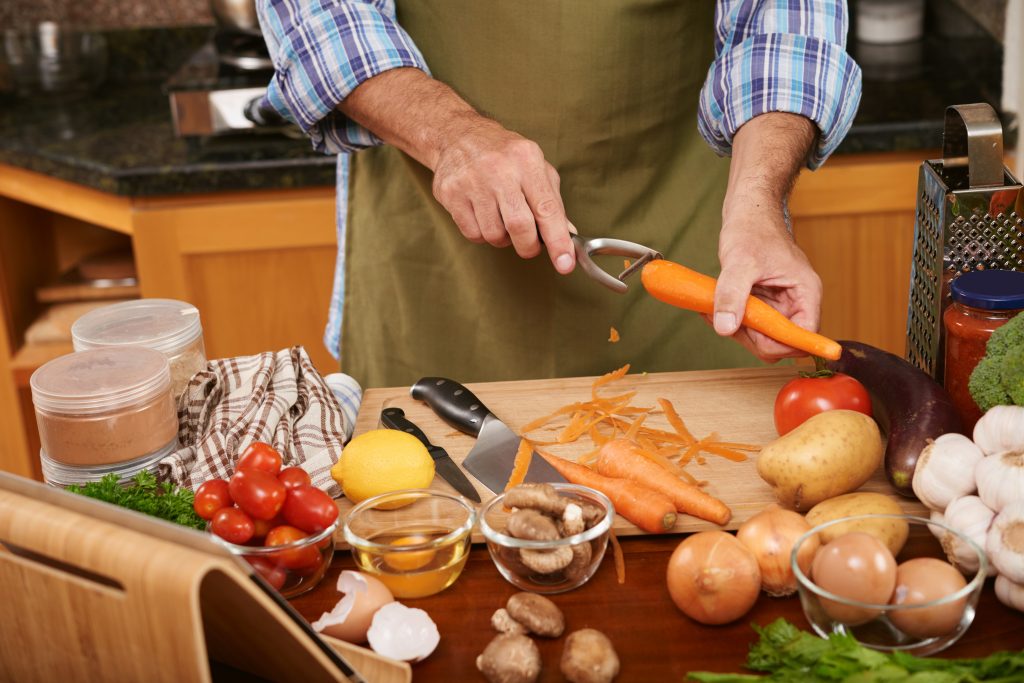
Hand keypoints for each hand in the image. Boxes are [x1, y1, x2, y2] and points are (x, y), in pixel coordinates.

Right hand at [431, 114, 574, 273]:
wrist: (458, 135)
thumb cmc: (504, 154)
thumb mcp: (535, 166)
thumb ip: (552, 201)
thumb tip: (568, 234)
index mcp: (526, 160)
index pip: (547, 209)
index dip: (558, 241)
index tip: (565, 264)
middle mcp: (499, 170)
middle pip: (520, 227)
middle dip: (529, 246)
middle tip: (529, 245)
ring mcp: (472, 182)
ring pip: (494, 235)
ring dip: (503, 238)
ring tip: (501, 218)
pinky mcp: (451, 194)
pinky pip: (473, 234)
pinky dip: (482, 233)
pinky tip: (483, 215)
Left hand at [711, 112, 820, 360]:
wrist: (748, 211)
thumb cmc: (751, 228)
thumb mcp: (739, 262)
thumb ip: (732, 295)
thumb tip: (725, 329)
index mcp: (805, 292)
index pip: (804, 335)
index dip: (778, 343)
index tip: (750, 334)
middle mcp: (798, 301)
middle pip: (782, 342)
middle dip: (752, 336)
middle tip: (724, 317)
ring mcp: (781, 303)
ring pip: (764, 336)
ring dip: (738, 328)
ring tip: (716, 308)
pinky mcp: (765, 302)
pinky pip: (752, 323)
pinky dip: (732, 319)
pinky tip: (716, 306)